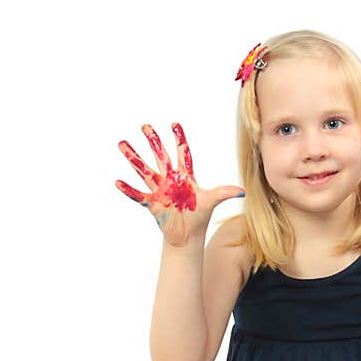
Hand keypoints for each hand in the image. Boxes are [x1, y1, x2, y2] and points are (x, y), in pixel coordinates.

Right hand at [115, 123, 243, 245]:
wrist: (188, 236)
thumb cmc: (199, 217)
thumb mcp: (211, 202)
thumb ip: (224, 193)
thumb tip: (243, 192)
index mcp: (185, 177)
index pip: (182, 154)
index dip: (179, 140)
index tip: (174, 124)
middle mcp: (170, 180)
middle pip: (160, 157)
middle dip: (153, 142)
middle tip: (145, 126)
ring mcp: (159, 190)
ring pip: (145, 170)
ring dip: (134, 158)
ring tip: (122, 144)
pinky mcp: (152, 204)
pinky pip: (138, 195)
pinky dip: (128, 189)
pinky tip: (117, 181)